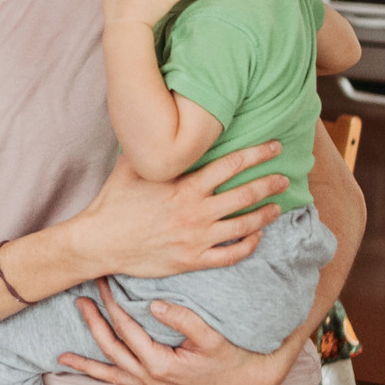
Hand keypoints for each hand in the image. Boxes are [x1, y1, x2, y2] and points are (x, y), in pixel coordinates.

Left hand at [58, 281, 298, 384]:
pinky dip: (95, 372)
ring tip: (63, 349)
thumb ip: (184, 320)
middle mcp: (150, 377)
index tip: (104, 281)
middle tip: (81, 296)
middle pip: (111, 346)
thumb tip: (154, 304)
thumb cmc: (232, 357)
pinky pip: (117, 380)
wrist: (247, 383)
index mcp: (161, 364)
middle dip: (94, 321)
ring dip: (86, 356)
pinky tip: (76, 365)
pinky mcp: (152, 384)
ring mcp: (149, 384)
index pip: (128, 329)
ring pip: (109, 369)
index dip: (113, 304)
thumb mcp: (212, 337)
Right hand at [71, 147, 287, 281]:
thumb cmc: (114, 201)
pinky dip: (248, 245)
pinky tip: (256, 238)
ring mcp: (196, 238)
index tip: (274, 147)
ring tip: (277, 207)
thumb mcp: (132, 166)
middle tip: (284, 178)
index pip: (231, 165)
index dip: (257, 154)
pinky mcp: (192, 260)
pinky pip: (230, 255)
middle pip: (245, 194)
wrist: (100, 241)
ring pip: (244, 226)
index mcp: (185, 186)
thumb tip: (164, 123)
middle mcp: (196, 212)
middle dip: (269, 183)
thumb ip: (155, 149)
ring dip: (265, 215)